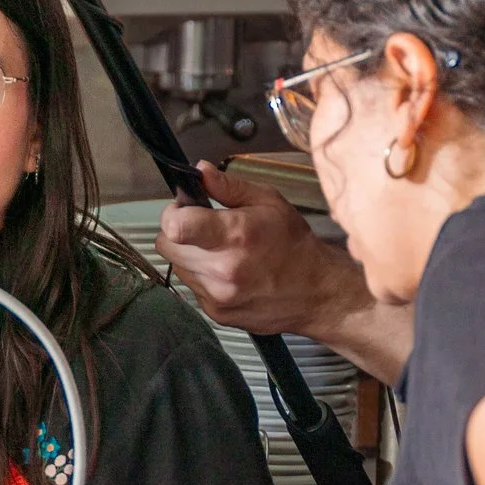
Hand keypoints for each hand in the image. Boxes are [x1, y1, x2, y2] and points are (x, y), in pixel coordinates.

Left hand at [154, 164, 369, 339]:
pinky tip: (228, 272)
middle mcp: (223, 269)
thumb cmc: (294, 246)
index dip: (173, 212)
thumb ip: (228, 186)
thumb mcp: (268, 202)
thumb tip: (201, 172)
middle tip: (205, 228)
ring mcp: (218, 295)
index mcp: (235, 236)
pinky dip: (204, 277)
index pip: (175, 226)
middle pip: (167, 245)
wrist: (317, 292)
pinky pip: (192, 287)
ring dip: (192, 256)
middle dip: (180, 232)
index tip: (185, 209)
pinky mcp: (217, 313)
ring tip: (222, 251)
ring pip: (178, 266)